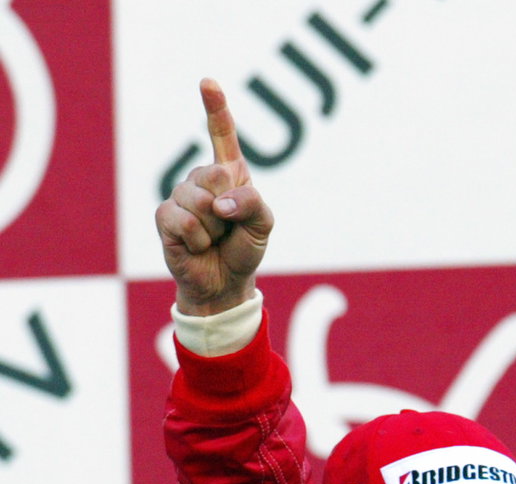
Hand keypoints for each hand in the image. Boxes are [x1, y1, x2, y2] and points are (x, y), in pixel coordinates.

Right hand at [155, 79, 272, 315]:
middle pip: (216, 174)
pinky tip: (197, 245)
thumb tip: (219, 203)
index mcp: (230, 173)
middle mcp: (202, 179)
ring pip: (200, 202)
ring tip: (213, 238)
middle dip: (230, 206)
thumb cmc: (244, 247)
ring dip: (214, 228)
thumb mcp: (264, 225)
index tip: (207, 82)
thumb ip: (252, 203)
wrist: (225, 282)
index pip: (222, 135)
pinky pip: (185, 221)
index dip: (215, 108)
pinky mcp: (165, 216)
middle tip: (229, 226)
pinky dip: (198, 239)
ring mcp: (180, 195)